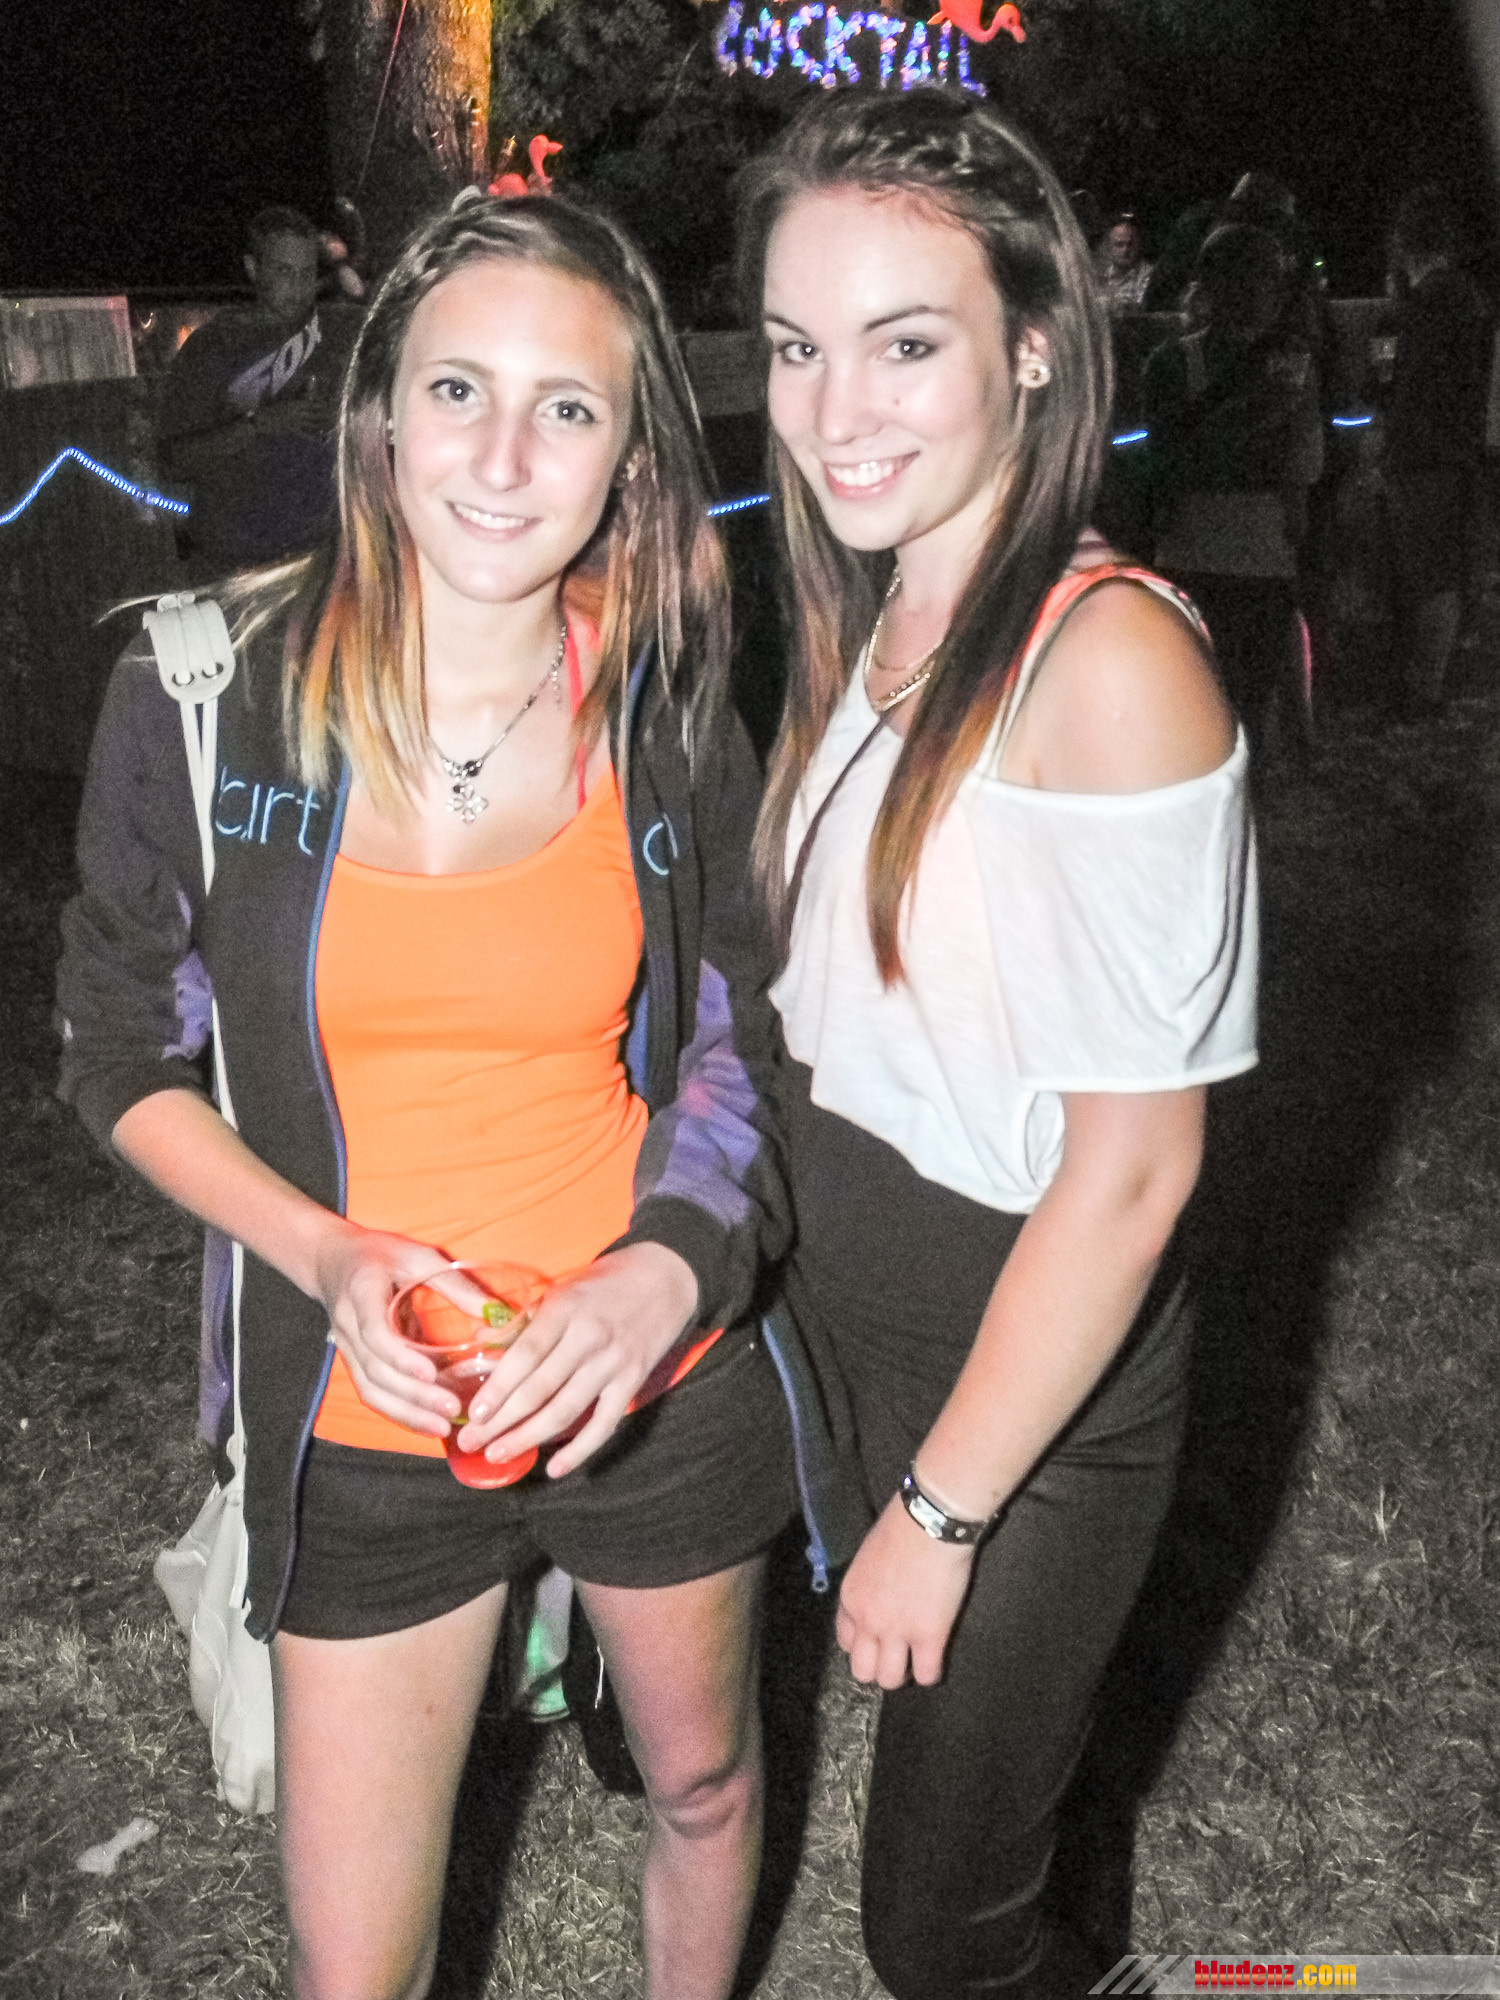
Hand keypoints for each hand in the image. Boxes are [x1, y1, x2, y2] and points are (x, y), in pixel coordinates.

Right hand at [309, 1222, 476, 1437]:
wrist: (334, 1261)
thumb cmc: (380, 1255)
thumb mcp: (417, 1255)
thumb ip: (453, 1283)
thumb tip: (495, 1312)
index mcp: (361, 1293)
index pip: (374, 1333)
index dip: (400, 1357)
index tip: (430, 1373)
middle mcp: (348, 1327)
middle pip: (376, 1371)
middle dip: (413, 1395)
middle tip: (451, 1408)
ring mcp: (347, 1349)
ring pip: (371, 1390)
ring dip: (406, 1413)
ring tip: (442, 1427)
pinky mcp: (355, 1363)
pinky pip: (372, 1394)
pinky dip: (398, 1413)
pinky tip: (427, 1424)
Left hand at [460, 1243, 699, 1477]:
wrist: (664, 1278)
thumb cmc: (603, 1285)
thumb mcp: (562, 1290)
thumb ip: (524, 1320)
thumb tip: (480, 1343)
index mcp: (565, 1310)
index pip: (526, 1354)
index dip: (499, 1387)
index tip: (474, 1412)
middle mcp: (588, 1338)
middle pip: (539, 1389)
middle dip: (501, 1421)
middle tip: (470, 1442)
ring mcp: (613, 1362)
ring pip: (565, 1410)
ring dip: (528, 1438)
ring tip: (497, 1454)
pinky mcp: (632, 1381)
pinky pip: (604, 1424)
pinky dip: (580, 1450)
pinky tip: (555, 1468)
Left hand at [836, 1494, 976, 1688]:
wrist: (929, 1522)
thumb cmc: (902, 1526)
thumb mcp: (869, 1556)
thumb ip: (869, 1583)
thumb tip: (881, 1592)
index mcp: (851, 1598)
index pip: (845, 1642)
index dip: (863, 1644)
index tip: (878, 1640)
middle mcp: (868, 1620)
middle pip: (862, 1670)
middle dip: (879, 1666)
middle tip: (898, 1654)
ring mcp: (897, 1631)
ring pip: (890, 1679)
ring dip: (905, 1673)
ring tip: (917, 1659)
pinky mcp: (930, 1635)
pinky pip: (927, 1675)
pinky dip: (931, 1672)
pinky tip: (936, 1658)